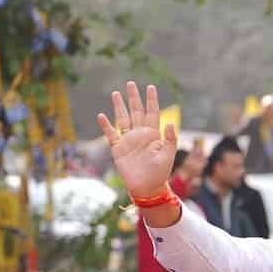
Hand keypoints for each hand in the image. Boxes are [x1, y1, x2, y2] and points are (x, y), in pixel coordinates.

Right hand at [96, 81, 177, 200]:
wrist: (147, 187)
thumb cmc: (160, 173)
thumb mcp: (168, 155)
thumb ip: (170, 139)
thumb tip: (171, 123)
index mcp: (153, 134)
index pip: (152, 113)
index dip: (151, 100)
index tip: (151, 87)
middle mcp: (140, 134)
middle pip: (136, 111)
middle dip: (133, 98)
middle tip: (130, 83)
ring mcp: (128, 140)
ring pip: (122, 119)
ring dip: (119, 106)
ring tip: (115, 93)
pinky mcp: (118, 149)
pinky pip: (110, 135)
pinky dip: (106, 126)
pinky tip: (101, 115)